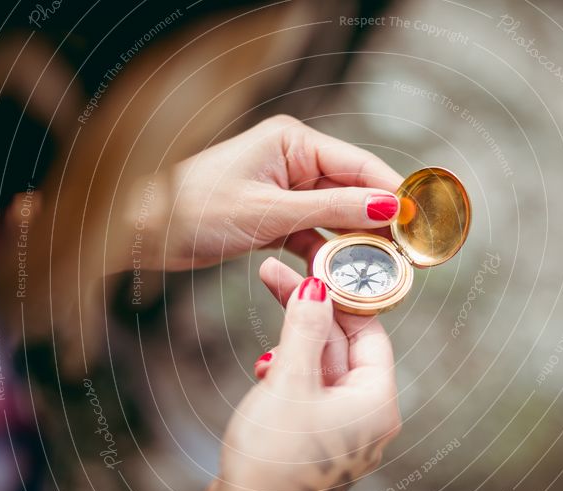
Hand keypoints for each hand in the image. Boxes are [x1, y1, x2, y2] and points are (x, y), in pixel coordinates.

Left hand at [142, 114, 402, 270]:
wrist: (144, 230)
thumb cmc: (196, 209)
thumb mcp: (269, 211)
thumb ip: (331, 210)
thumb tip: (387, 207)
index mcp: (293, 142)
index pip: (358, 165)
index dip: (392, 193)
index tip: (419, 221)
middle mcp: (294, 161)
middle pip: (351, 192)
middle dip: (377, 224)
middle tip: (406, 256)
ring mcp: (285, 190)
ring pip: (334, 218)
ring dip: (353, 244)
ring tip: (380, 271)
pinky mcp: (276, 217)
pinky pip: (313, 235)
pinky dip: (325, 255)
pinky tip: (341, 276)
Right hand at [182, 266, 400, 490]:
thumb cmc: (272, 458)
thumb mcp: (289, 381)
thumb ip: (304, 329)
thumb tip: (317, 288)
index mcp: (377, 403)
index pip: (369, 333)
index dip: (341, 298)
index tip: (314, 270)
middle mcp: (367, 416)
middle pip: (342, 347)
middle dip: (308, 314)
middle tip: (275, 276)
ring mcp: (341, 429)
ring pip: (322, 367)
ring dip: (294, 343)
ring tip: (265, 335)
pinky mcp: (316, 438)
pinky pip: (309, 391)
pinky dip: (289, 373)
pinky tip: (266, 370)